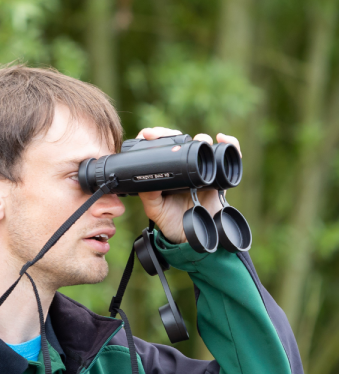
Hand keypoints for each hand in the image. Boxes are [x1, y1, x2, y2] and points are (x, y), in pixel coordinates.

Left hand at [136, 127, 241, 243]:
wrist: (191, 239)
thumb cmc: (171, 223)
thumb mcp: (155, 210)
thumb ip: (148, 195)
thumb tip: (143, 178)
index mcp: (166, 171)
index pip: (160, 147)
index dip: (155, 136)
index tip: (149, 135)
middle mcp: (183, 168)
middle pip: (181, 141)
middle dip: (176, 134)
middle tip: (169, 136)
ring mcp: (201, 171)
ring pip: (203, 145)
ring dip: (201, 138)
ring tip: (198, 140)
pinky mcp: (218, 177)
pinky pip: (228, 155)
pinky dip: (229, 143)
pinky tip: (221, 138)